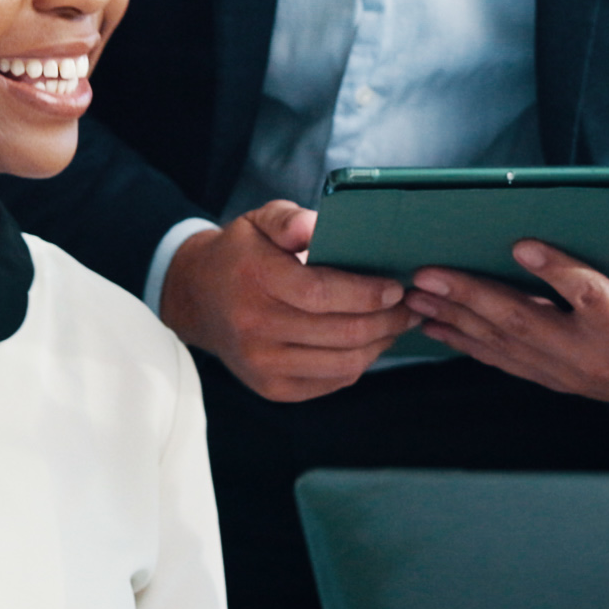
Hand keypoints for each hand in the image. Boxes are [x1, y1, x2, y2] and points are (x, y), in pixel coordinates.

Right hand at [157, 201, 413, 402]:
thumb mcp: (259, 220)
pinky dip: (358, 363)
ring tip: (397, 326)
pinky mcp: (271, 388)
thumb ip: (291, 219)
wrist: (198, 299)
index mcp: (255, 280)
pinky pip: (331, 381)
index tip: (395, 288)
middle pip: (340, 332)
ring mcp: (262, 364)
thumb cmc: (241, 255)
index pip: (320, 293)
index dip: (366, 294)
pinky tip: (369, 344)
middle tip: (409, 308)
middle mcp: (255, 327)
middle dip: (386, 321)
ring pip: (342, 363)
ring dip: (379, 345)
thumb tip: (320, 228)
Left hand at [400, 236, 608, 420]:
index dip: (555, 270)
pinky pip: (506, 360)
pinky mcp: (559, 380)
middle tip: (429, 274)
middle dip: (471, 296)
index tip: (521, 245)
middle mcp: (592, 356)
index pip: (588, 295)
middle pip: (524, 323)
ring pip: (505, 344)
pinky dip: (468, 342)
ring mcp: (572, 373)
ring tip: (417, 296)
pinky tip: (437, 325)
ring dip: (456, 319)